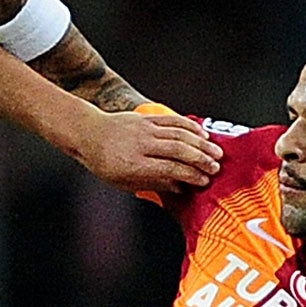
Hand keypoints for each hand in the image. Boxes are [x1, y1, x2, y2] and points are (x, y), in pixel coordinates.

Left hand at [74, 108, 221, 193]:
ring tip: (216, 154)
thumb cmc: (106, 164)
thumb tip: (181, 188)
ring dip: (201, 144)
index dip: (189, 175)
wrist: (89, 134)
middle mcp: (141, 145)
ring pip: (179, 134)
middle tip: (216, 169)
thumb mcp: (124, 182)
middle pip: (178, 151)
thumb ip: (153, 184)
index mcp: (133, 165)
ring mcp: (145, 129)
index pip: (169, 169)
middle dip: (200, 160)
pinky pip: (173, 121)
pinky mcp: (148, 119)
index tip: (204, 181)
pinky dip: (191, 127)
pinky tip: (203, 135)